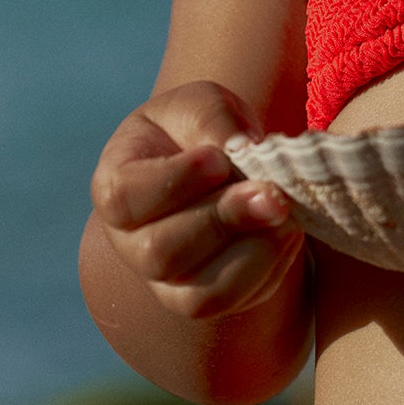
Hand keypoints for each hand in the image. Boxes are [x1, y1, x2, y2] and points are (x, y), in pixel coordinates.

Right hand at [90, 82, 302, 319]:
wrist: (223, 163)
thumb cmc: (200, 129)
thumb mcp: (201, 104)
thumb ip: (212, 118)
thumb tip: (240, 147)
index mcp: (116, 186)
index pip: (127, 198)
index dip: (174, 182)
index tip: (217, 159)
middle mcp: (131, 243)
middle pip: (162, 253)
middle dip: (223, 221)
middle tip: (270, 193)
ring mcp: (166, 280)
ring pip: (198, 295)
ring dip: (252, 255)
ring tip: (285, 215)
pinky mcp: (206, 298)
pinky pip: (235, 300)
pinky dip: (269, 269)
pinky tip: (287, 232)